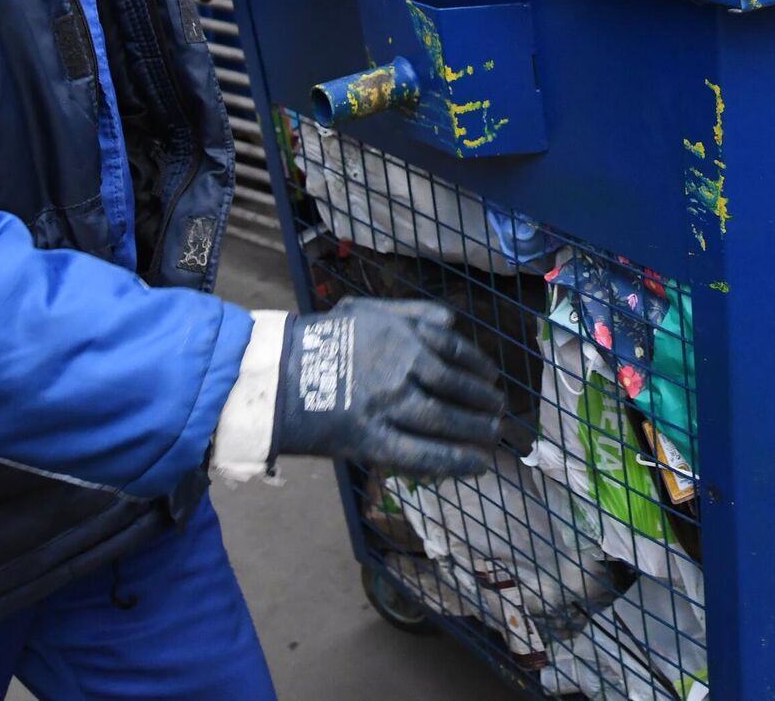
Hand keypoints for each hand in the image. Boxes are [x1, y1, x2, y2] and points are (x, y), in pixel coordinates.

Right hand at [270, 298, 503, 479]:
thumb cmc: (320, 339)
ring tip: (492, 434)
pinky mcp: (372, 439)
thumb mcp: (366, 310)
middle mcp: (403, 367)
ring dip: (474, 429)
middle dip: (482, 400)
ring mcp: (388, 404)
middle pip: (455, 386)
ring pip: (443, 419)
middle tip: (498, 410)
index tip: (492, 378)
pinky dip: (452, 461)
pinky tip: (476, 464)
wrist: (275, 374)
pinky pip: (420, 454)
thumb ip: (411, 312)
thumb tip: (451, 320)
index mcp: (403, 335)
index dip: (479, 367)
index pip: (456, 351)